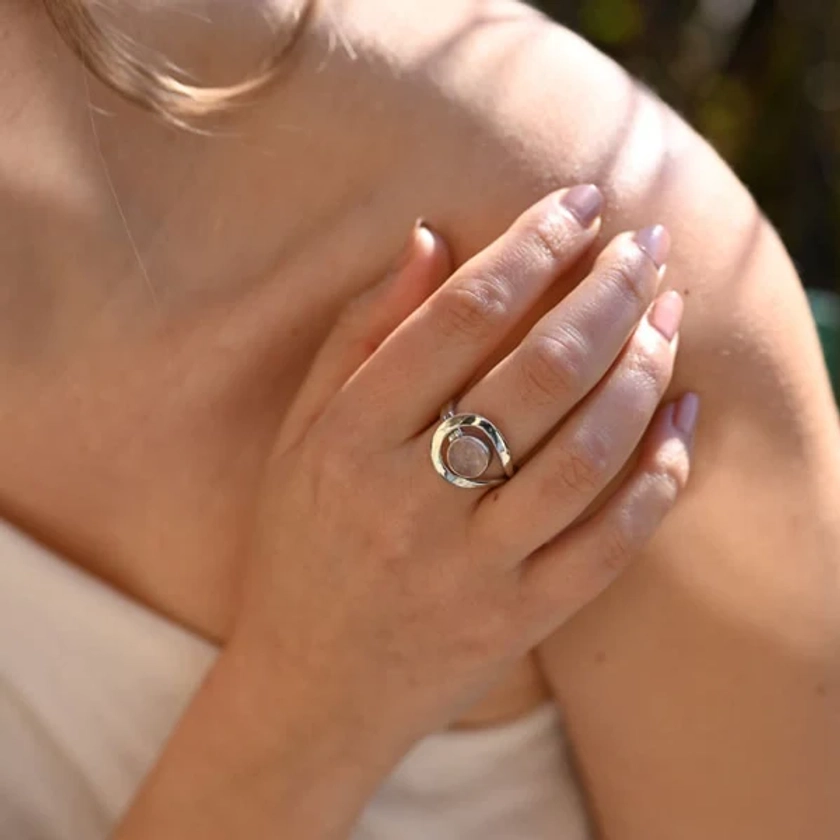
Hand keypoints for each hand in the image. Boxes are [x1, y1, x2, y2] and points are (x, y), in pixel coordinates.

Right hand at [234, 185, 697, 745]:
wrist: (310, 689)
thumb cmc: (299, 546)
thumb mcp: (301, 434)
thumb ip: (359, 333)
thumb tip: (431, 238)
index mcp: (349, 440)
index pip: (461, 317)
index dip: (532, 246)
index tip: (582, 201)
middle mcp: (410, 500)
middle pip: (539, 372)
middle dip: (609, 291)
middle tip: (648, 243)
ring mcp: (470, 567)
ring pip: (587, 452)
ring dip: (645, 369)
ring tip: (672, 313)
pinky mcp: (517, 621)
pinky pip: (609, 544)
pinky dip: (659, 475)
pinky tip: (684, 416)